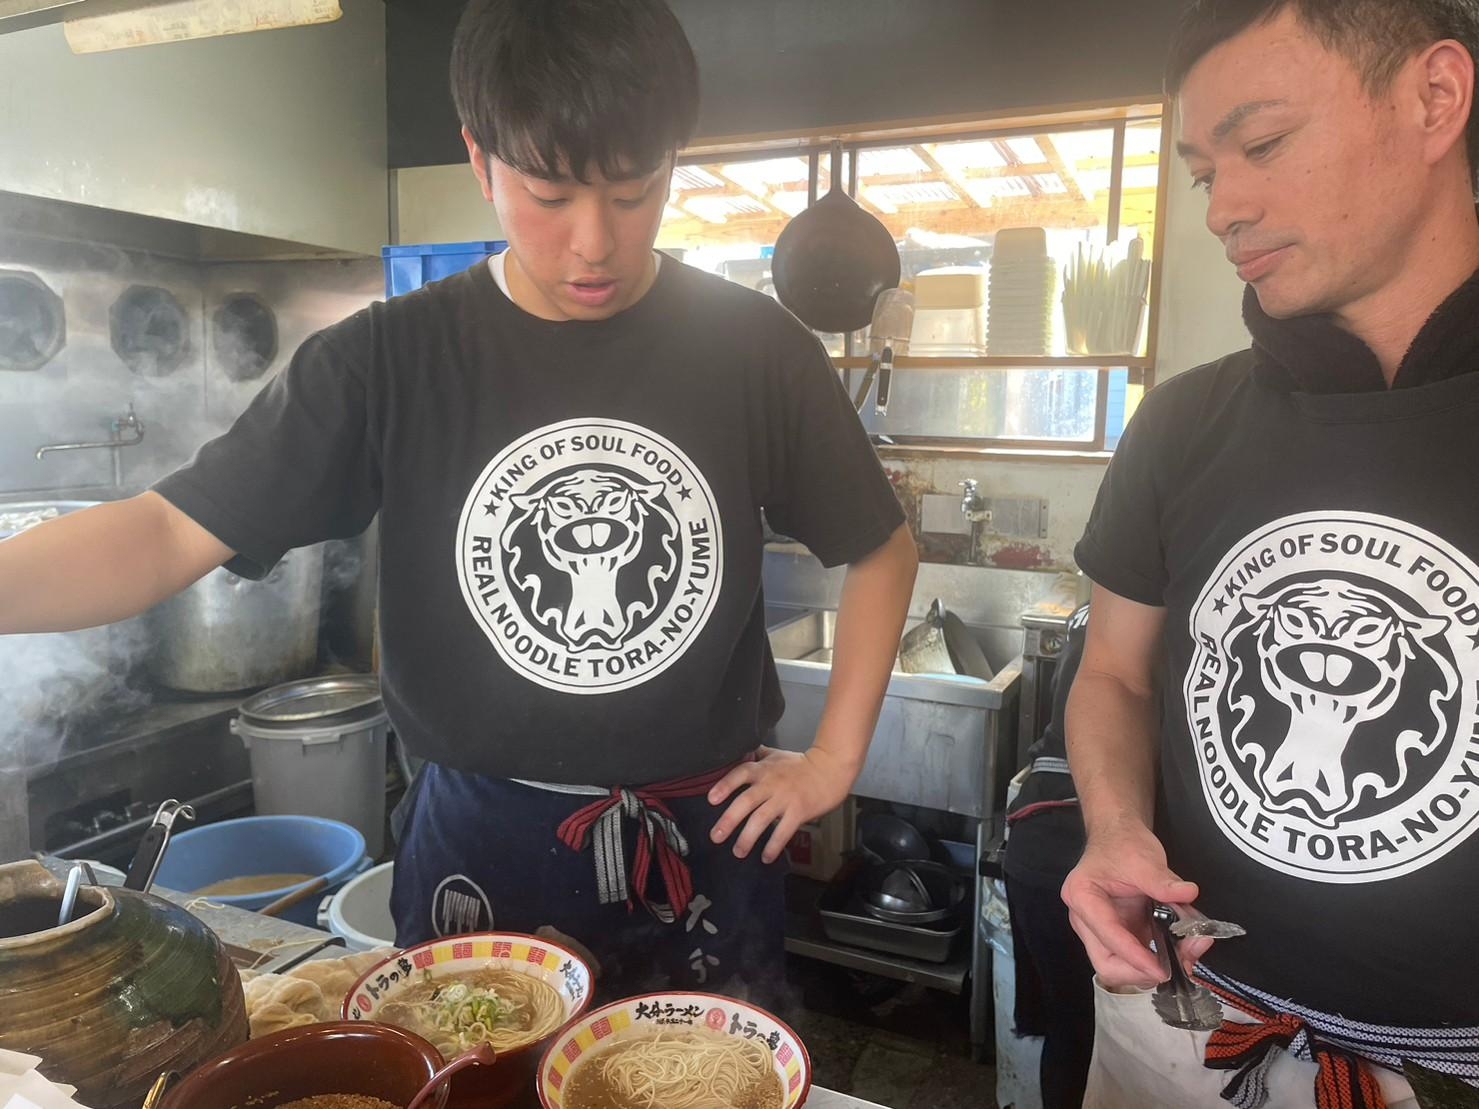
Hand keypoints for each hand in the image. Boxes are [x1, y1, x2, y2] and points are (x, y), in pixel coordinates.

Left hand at [707, 746, 857, 863]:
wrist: (830, 769)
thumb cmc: (800, 764)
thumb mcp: (775, 755)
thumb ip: (756, 756)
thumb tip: (737, 754)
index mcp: (763, 769)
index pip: (740, 774)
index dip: (725, 786)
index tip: (711, 800)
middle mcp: (771, 784)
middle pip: (746, 801)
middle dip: (729, 820)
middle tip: (715, 837)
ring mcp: (785, 798)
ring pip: (762, 819)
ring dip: (747, 838)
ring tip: (738, 852)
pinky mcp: (799, 812)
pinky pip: (784, 832)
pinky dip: (774, 846)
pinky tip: (766, 857)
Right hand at [1060, 819, 1207, 987]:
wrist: (1119, 837)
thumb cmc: (1123, 844)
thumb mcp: (1143, 859)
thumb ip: (1163, 880)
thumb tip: (1189, 893)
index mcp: (1083, 898)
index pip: (1107, 935)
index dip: (1135, 956)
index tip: (1162, 969)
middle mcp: (1086, 921)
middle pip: (1106, 964)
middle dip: (1140, 973)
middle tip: (1174, 968)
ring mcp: (1102, 932)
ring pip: (1122, 968)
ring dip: (1154, 969)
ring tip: (1186, 952)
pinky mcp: (1120, 936)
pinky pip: (1137, 959)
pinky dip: (1160, 960)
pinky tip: (1182, 948)